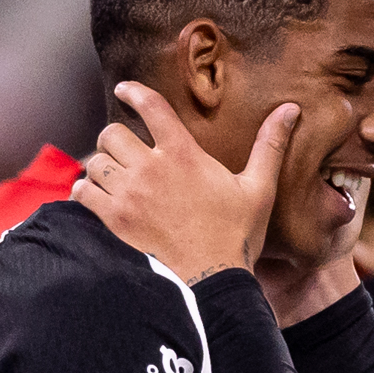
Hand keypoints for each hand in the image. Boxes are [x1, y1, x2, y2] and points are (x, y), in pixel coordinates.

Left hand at [73, 83, 296, 280]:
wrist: (212, 282)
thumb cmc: (236, 237)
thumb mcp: (259, 189)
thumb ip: (269, 146)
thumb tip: (291, 110)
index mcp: (183, 154)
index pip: (151, 106)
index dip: (133, 92)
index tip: (123, 90)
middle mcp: (151, 168)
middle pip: (112, 133)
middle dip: (114, 138)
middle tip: (122, 150)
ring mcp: (129, 195)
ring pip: (95, 161)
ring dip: (100, 166)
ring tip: (110, 175)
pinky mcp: (114, 221)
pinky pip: (83, 193)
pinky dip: (85, 191)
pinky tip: (95, 196)